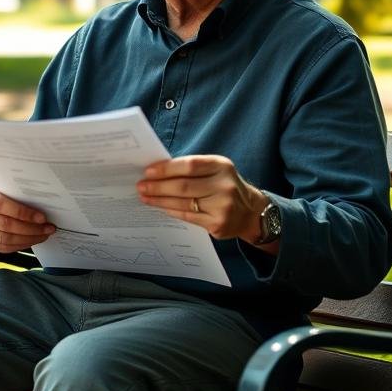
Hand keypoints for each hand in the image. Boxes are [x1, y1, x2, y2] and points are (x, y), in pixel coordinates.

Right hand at [0, 181, 54, 253]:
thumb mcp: (4, 186)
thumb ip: (18, 193)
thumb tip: (45, 203)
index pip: (1, 204)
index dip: (23, 213)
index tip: (42, 217)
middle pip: (5, 225)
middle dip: (31, 229)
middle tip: (48, 228)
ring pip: (5, 239)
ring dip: (29, 239)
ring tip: (43, 235)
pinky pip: (3, 248)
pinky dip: (20, 245)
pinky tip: (32, 240)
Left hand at [136, 155, 268, 243]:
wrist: (250, 211)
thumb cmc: (224, 185)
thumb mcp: (216, 170)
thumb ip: (192, 169)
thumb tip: (158, 170)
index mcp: (222, 166)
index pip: (190, 165)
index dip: (167, 169)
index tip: (148, 171)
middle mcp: (224, 186)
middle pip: (184, 186)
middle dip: (158, 186)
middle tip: (141, 186)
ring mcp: (222, 207)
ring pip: (183, 203)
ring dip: (160, 200)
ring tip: (145, 197)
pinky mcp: (218, 224)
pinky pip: (188, 217)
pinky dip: (171, 211)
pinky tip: (160, 207)